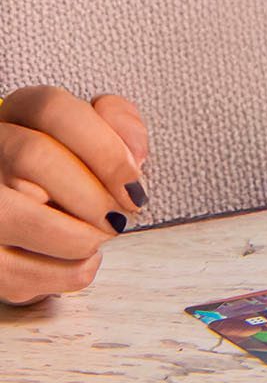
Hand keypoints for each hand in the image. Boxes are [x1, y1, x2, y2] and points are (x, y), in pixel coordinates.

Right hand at [0, 87, 148, 305]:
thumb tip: (135, 155)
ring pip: (15, 214)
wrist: (27, 219)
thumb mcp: (98, 136)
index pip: (51, 109)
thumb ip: (119, 126)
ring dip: (78, 236)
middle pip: (32, 156)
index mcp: (16, 114)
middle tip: (120, 216)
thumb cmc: (70, 173)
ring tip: (101, 237)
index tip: (135, 185)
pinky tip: (82, 261)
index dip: (103, 148)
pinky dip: (63, 272)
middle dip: (92, 195)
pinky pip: (14, 271)